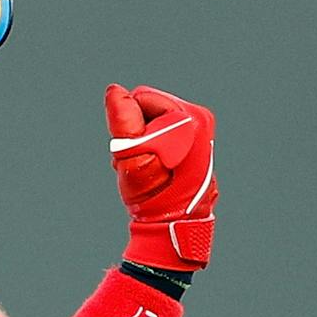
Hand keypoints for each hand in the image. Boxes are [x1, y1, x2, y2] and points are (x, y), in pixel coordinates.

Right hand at [104, 84, 216, 269]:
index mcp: (191, 117)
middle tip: (141, 160)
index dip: (130, 124)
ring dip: (142, 139)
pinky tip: (155, 167)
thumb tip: (115, 91)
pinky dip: (152, 145)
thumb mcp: (132, 156)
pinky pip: (164, 130)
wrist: (172, 225)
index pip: (142, 98)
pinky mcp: (196, 141)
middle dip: (136, 130)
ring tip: (148, 167)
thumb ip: (123, 120)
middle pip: (149, 107)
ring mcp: (201, 130)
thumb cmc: (153, 195)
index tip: (138, 152)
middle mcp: (201, 119)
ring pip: (153, 119)